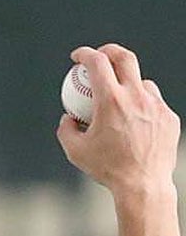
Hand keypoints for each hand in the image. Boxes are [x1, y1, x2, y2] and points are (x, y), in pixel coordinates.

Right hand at [56, 44, 179, 198]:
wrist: (142, 184)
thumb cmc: (106, 169)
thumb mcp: (75, 151)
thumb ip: (66, 130)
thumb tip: (68, 117)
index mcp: (111, 101)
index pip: (97, 63)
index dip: (85, 54)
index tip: (77, 57)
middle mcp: (136, 97)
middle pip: (125, 58)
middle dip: (109, 51)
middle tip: (100, 57)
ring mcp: (156, 105)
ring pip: (142, 83)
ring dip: (128, 86)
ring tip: (119, 103)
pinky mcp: (168, 117)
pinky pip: (154, 104)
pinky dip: (141, 108)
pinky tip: (134, 126)